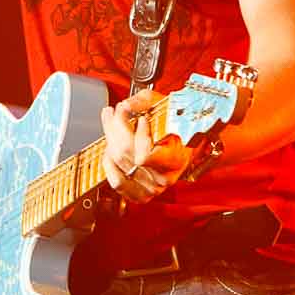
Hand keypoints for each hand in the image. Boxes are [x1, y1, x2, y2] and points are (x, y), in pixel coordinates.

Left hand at [100, 89, 192, 203]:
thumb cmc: (179, 126)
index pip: (146, 155)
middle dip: (117, 126)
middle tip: (116, 111)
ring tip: (111, 120)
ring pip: (117, 161)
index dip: (140, 135)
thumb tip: (125, 106)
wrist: (185, 145)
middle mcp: (163, 177)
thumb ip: (145, 102)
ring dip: (110, 137)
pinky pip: (116, 181)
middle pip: (126, 153)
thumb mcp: (166, 107)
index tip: (142, 119)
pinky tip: (111, 147)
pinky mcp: (139, 192)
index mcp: (176, 160)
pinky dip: (109, 162)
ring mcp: (150, 187)